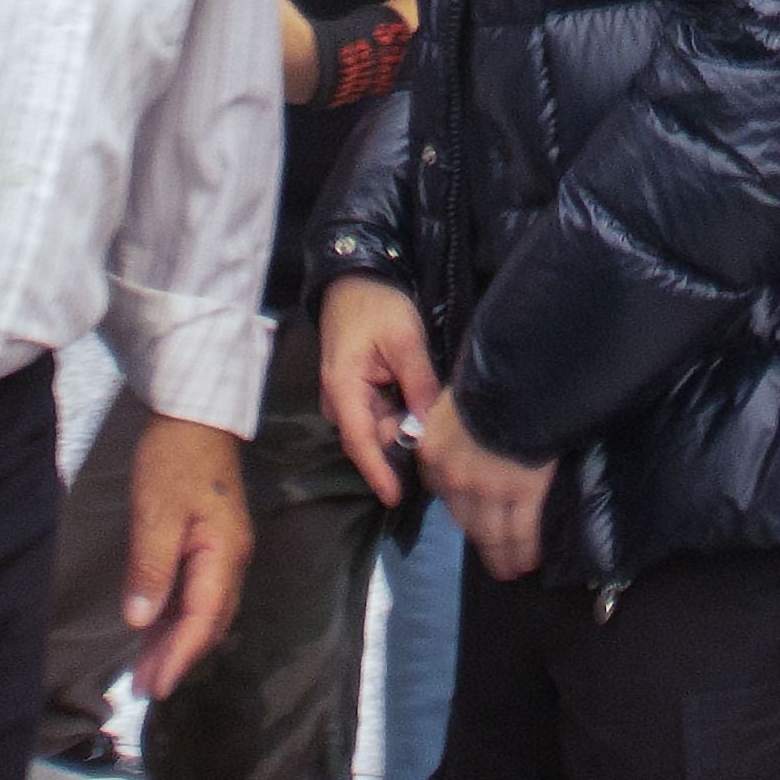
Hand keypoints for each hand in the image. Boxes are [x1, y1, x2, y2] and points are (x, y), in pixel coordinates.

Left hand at [121, 414, 254, 701]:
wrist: (194, 416)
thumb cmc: (174, 460)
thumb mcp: (156, 514)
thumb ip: (151, 569)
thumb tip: (141, 620)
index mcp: (224, 554)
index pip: (205, 619)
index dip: (180, 656)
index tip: (155, 687)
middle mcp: (231, 559)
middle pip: (209, 621)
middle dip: (178, 657)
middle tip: (145, 689)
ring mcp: (222, 551)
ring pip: (202, 610)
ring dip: (175, 641)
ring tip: (144, 672)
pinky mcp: (209, 543)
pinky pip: (195, 592)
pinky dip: (174, 617)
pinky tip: (152, 631)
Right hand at [319, 273, 440, 503]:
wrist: (355, 280)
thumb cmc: (377, 307)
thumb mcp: (405, 341)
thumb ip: (418, 383)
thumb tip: (431, 425)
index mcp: (344, 389)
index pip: (360, 441)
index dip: (378, 472)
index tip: (395, 498)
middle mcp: (340, 400)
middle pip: (371, 439)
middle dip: (400, 454)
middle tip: (440, 464)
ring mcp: (347, 397)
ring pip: (377, 429)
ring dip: (403, 436)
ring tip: (438, 442)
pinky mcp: (358, 392)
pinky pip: (379, 416)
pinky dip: (400, 421)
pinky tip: (424, 421)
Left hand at [418, 392, 554, 580]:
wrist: (520, 379)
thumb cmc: (487, 378)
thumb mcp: (452, 397)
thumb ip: (449, 421)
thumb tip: (450, 430)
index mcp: (434, 453)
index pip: (442, 490)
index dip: (459, 503)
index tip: (470, 513)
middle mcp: (455, 480)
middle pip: (466, 518)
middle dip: (480, 539)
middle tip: (490, 555)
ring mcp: (490, 491)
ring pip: (493, 533)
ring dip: (501, 556)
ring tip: (510, 570)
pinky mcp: (523, 495)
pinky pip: (522, 532)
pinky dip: (525, 551)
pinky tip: (529, 562)